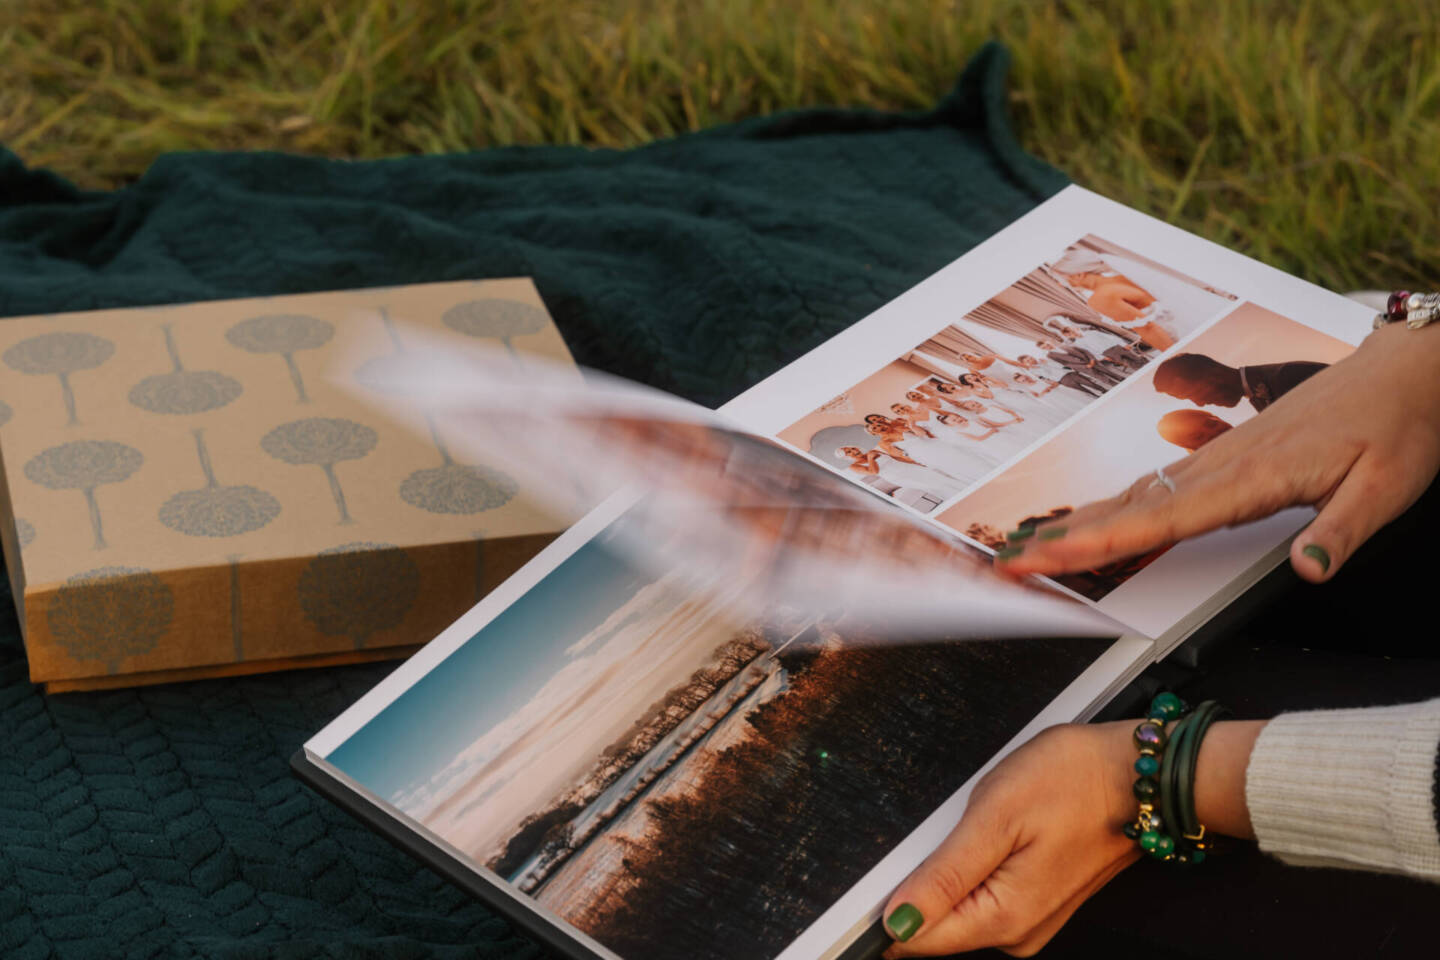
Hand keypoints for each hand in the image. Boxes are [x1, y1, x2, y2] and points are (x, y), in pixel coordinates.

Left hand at [880, 723, 1136, 956]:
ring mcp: (1030, 919)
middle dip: (926, 877)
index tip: (891, 868)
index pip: (917, 938)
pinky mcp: (1037, 901)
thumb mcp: (995, 817)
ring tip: (990, 823)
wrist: (1136, 774)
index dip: (889, 906)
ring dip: (954, 867)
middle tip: (960, 825)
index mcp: (1003, 918)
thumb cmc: (1074, 781)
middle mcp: (1017, 933)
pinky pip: (984, 892)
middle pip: (935, 923)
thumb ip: (943, 876)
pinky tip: (1001, 830)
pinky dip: (977, 863)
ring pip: (959, 905)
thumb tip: (898, 919)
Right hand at [1000, 321, 1439, 582]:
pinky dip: (1116, 506)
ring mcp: (1221, 457)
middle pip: (1130, 507)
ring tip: (1033, 544)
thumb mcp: (1388, 486)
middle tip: (1012, 560)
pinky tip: (1094, 518)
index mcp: (1257, 476)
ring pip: (1136, 495)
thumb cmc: (1399, 425)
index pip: (1163, 520)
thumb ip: (1342, 531)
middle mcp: (1226, 465)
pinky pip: (1158, 486)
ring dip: (1081, 521)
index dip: (1100, 543)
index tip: (1050, 557)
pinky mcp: (1228, 455)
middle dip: (1066, 537)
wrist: (1407, 371)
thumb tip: (1309, 572)